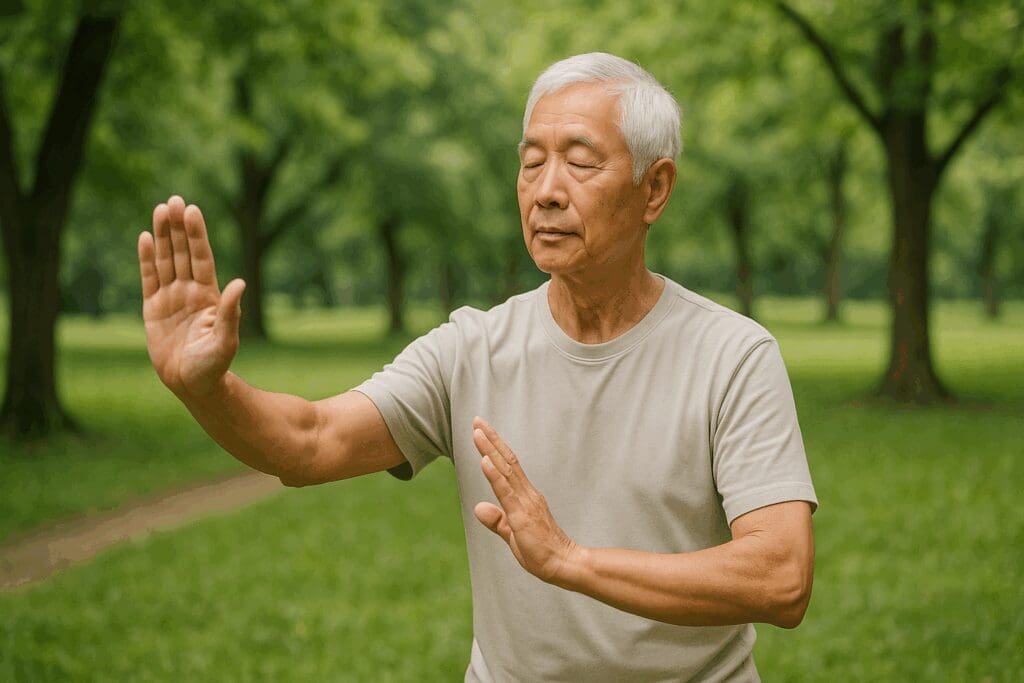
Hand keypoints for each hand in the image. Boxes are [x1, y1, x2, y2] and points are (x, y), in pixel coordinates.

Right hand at [138, 196, 244, 397]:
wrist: (193, 384)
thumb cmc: (214, 364)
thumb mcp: (226, 339)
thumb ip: (231, 312)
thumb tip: (241, 283)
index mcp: (210, 295)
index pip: (202, 258)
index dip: (197, 235)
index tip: (192, 211)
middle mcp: (190, 291)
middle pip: (183, 253)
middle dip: (179, 227)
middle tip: (174, 200)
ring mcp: (171, 298)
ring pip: (166, 260)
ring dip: (163, 236)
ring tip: (160, 209)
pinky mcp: (153, 309)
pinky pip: (149, 279)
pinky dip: (146, 259)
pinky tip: (146, 237)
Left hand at [472, 417, 581, 584]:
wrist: (564, 564)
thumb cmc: (541, 551)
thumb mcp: (513, 533)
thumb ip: (497, 520)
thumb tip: (479, 507)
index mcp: (525, 496)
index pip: (507, 466)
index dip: (493, 448)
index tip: (481, 431)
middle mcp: (527, 493)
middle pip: (506, 460)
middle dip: (490, 439)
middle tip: (476, 420)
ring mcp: (525, 502)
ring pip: (505, 470)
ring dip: (490, 450)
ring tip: (477, 433)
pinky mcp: (522, 515)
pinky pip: (506, 491)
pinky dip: (494, 475)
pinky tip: (485, 461)